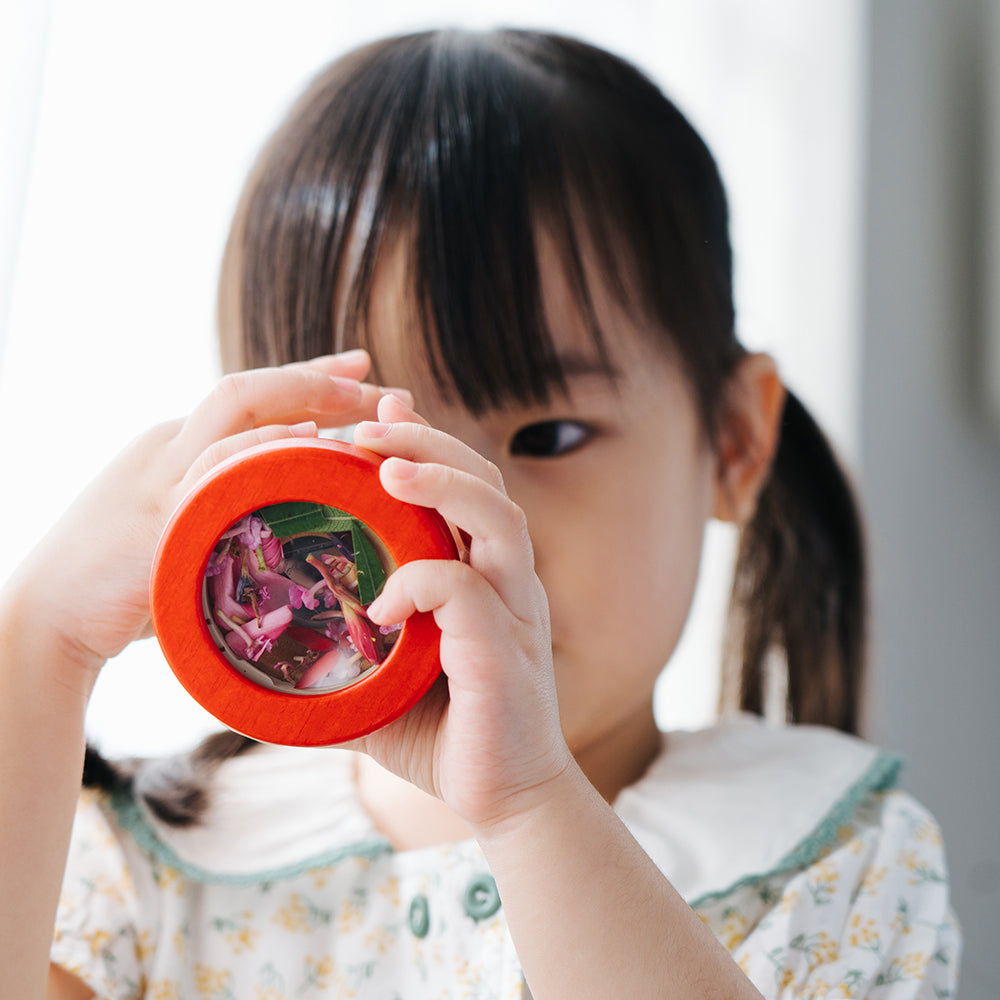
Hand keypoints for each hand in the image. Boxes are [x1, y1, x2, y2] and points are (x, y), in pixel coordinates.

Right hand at [6, 351, 401, 683]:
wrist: (48, 616)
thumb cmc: (121, 581)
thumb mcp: (179, 527)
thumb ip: (224, 503)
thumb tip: (286, 489)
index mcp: (175, 447)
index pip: (249, 396)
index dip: (308, 376)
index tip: (362, 364)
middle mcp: (168, 447)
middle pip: (246, 388)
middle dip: (319, 380)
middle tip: (381, 384)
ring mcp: (159, 476)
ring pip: (232, 411)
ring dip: (305, 402)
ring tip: (366, 405)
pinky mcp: (155, 517)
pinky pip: (215, 469)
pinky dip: (264, 451)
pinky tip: (309, 447)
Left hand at [351, 396, 571, 832]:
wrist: (505, 799)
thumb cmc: (441, 731)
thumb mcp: (382, 675)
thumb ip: (344, 646)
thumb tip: (265, 644)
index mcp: (484, 574)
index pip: (465, 486)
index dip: (425, 443)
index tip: (375, 416)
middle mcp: (508, 580)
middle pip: (485, 481)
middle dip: (428, 443)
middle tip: (365, 428)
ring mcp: (515, 612)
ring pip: (498, 517)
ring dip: (441, 483)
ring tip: (384, 467)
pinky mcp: (507, 654)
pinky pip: (470, 594)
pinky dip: (424, 585)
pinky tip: (382, 606)